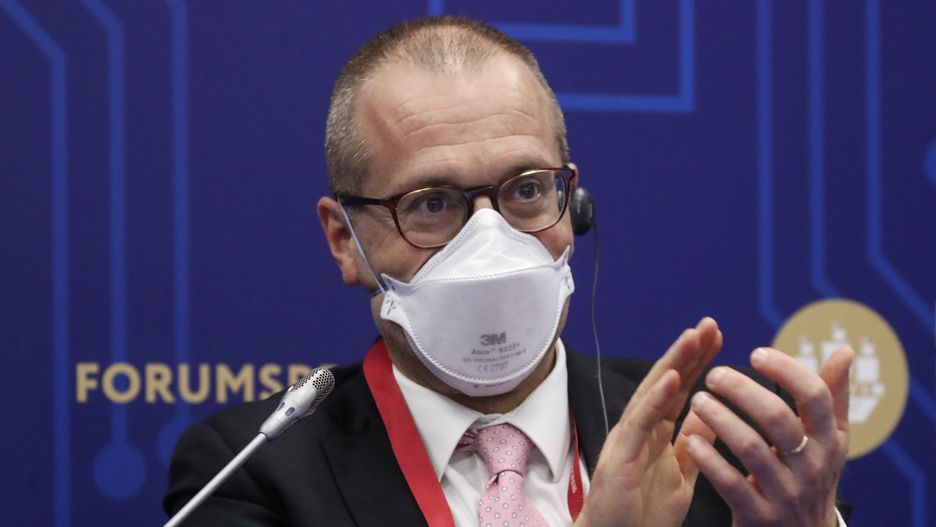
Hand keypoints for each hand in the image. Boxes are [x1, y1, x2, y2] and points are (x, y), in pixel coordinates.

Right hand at [575, 317, 721, 526]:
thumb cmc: (641, 517)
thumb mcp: (679, 478)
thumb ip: (691, 447)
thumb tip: (708, 417)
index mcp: (654, 435)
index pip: (679, 391)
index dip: (696, 364)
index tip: (717, 338)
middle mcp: (639, 431)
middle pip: (665, 383)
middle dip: (687, 353)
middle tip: (709, 324)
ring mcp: (628, 441)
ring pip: (652, 394)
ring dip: (673, 363)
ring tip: (693, 337)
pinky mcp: (621, 457)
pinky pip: (640, 423)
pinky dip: (655, 399)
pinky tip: (672, 378)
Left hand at [685, 346, 852, 526]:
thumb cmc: (810, 476)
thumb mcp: (829, 441)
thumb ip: (831, 396)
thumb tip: (845, 350)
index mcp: (829, 441)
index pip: (815, 397)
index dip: (786, 370)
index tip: (755, 353)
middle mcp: (811, 466)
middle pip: (778, 419)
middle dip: (742, 391)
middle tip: (714, 374)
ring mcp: (786, 493)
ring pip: (751, 448)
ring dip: (720, 419)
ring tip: (697, 400)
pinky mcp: (759, 516)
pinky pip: (731, 484)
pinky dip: (709, 459)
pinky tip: (691, 439)